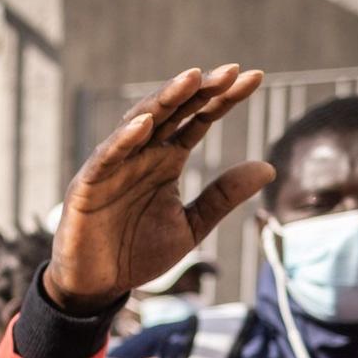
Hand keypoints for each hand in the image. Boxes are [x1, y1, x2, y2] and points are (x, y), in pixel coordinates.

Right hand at [47, 64, 270, 314]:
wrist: (98, 285)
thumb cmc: (138, 252)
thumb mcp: (191, 226)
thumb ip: (223, 196)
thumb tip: (269, 166)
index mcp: (166, 160)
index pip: (198, 120)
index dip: (224, 99)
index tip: (256, 78)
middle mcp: (142, 154)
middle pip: (173, 112)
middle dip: (200, 90)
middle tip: (231, 71)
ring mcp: (114, 166)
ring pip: (139, 123)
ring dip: (164, 100)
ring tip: (191, 79)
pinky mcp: (88, 185)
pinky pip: (106, 157)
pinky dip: (123, 139)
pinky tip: (145, 123)